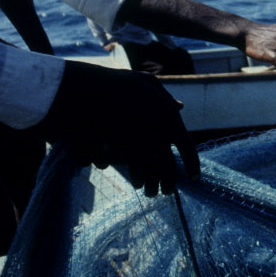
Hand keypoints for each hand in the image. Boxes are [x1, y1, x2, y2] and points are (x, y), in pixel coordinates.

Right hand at [36, 60, 199, 195]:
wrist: (80, 88)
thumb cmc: (109, 87)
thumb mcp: (141, 85)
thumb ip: (162, 97)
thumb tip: (181, 107)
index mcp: (166, 112)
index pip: (185, 143)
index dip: (192, 162)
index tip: (195, 177)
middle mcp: (158, 124)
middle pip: (169, 161)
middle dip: (170, 178)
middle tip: (169, 190)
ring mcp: (141, 135)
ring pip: (154, 168)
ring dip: (155, 182)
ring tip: (152, 192)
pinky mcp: (123, 146)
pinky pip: (138, 168)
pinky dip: (140, 177)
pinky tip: (138, 183)